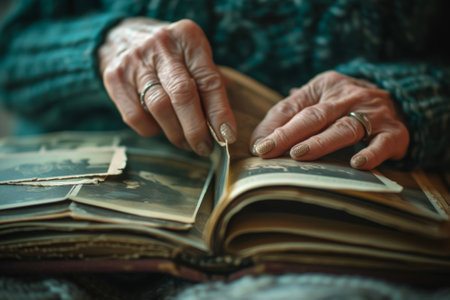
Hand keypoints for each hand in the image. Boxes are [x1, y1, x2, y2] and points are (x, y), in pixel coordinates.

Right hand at [98, 18, 236, 155]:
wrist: (120, 36)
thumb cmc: (169, 53)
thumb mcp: (193, 54)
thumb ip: (209, 82)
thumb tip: (225, 125)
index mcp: (187, 38)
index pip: (208, 80)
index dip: (220, 112)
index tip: (227, 136)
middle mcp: (161, 46)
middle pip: (182, 95)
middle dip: (196, 129)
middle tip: (204, 148)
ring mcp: (135, 61)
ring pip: (159, 107)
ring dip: (176, 134)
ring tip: (186, 143)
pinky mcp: (115, 78)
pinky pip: (135, 116)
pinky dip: (151, 129)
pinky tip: (159, 128)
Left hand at [250, 71, 408, 168]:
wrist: (399, 102)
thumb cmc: (346, 106)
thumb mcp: (318, 100)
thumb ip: (289, 115)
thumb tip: (258, 139)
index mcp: (325, 86)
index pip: (294, 106)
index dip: (275, 126)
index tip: (258, 145)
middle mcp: (349, 96)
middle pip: (315, 116)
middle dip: (288, 134)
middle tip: (268, 149)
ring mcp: (373, 113)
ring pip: (343, 128)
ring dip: (320, 142)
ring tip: (299, 154)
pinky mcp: (394, 132)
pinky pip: (382, 143)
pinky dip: (370, 153)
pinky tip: (356, 164)